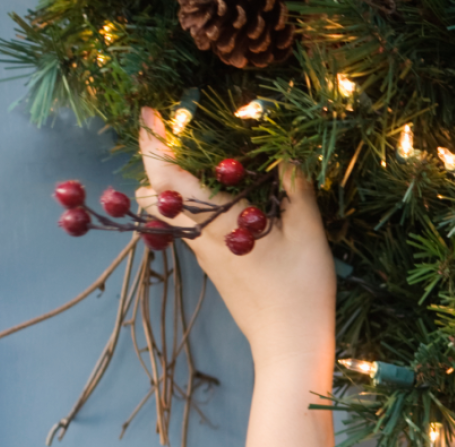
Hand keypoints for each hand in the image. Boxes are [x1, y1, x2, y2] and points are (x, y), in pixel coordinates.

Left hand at [137, 107, 335, 446]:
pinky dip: (189, 204)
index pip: (171, 175)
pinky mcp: (214, 267)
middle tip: (168, 129)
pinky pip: (188, 228)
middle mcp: (200, 237)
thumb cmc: (301, 287)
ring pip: (169, 213)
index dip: (154, 141)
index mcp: (217, 222)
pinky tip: (216, 197)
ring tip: (190, 158)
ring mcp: (204, 255)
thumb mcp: (307, 231)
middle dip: (155, 158)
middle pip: (157, 193)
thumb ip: (294, 187)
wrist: (289, 342)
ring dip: (170, 183)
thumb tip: (286, 151)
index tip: (148, 111)